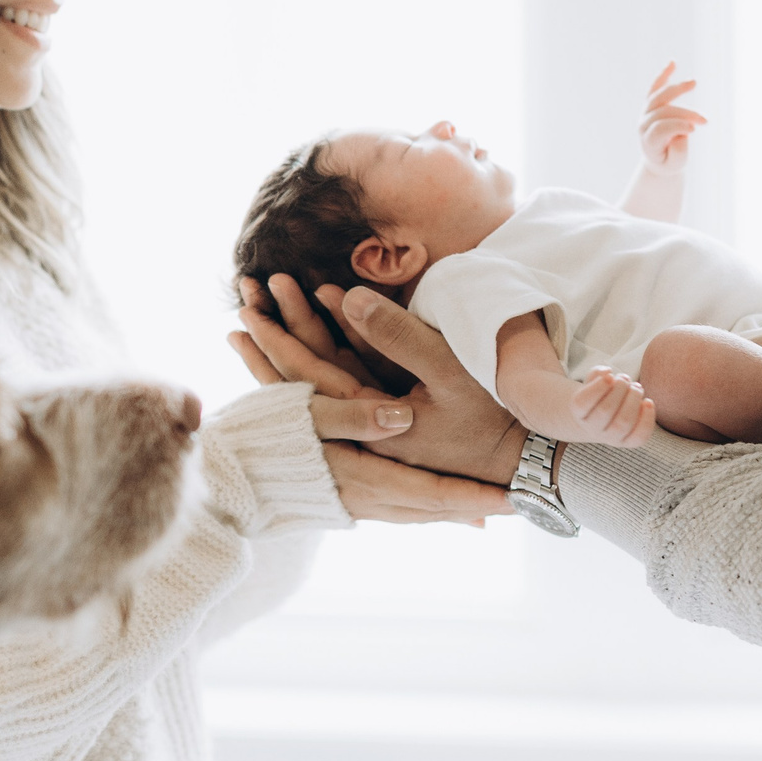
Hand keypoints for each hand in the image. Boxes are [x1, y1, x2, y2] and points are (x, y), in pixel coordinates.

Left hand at [234, 283, 526, 486]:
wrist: (522, 466)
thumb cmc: (491, 420)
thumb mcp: (447, 372)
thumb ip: (397, 335)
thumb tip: (351, 294)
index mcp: (366, 424)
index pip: (308, 379)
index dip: (277, 342)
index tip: (246, 314)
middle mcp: (359, 435)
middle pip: (301, 386)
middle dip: (270, 344)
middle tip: (239, 306)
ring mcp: (370, 434)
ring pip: (315, 391)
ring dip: (281, 355)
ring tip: (248, 320)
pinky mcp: (386, 427)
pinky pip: (339, 392)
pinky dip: (312, 367)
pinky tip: (293, 346)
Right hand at [568, 367, 654, 446]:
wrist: (605, 418)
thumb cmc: (601, 394)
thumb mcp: (594, 381)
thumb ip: (597, 373)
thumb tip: (607, 372)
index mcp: (579, 412)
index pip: (583, 402)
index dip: (598, 386)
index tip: (610, 375)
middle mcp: (593, 429)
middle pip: (605, 410)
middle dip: (619, 389)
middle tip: (625, 379)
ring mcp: (611, 438)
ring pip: (622, 423)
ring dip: (633, 401)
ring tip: (637, 388)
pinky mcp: (629, 442)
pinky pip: (639, 436)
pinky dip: (647, 418)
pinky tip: (648, 402)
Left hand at [635, 62, 706, 174]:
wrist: (659, 159)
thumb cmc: (670, 162)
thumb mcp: (675, 164)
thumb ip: (678, 151)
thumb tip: (683, 132)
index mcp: (648, 140)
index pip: (661, 128)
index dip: (677, 126)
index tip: (695, 128)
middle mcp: (643, 124)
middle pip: (663, 112)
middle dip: (685, 114)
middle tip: (705, 120)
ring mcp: (646, 113)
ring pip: (659, 96)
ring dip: (677, 88)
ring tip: (694, 82)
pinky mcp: (651, 105)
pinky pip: (656, 88)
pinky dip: (664, 75)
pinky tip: (672, 62)